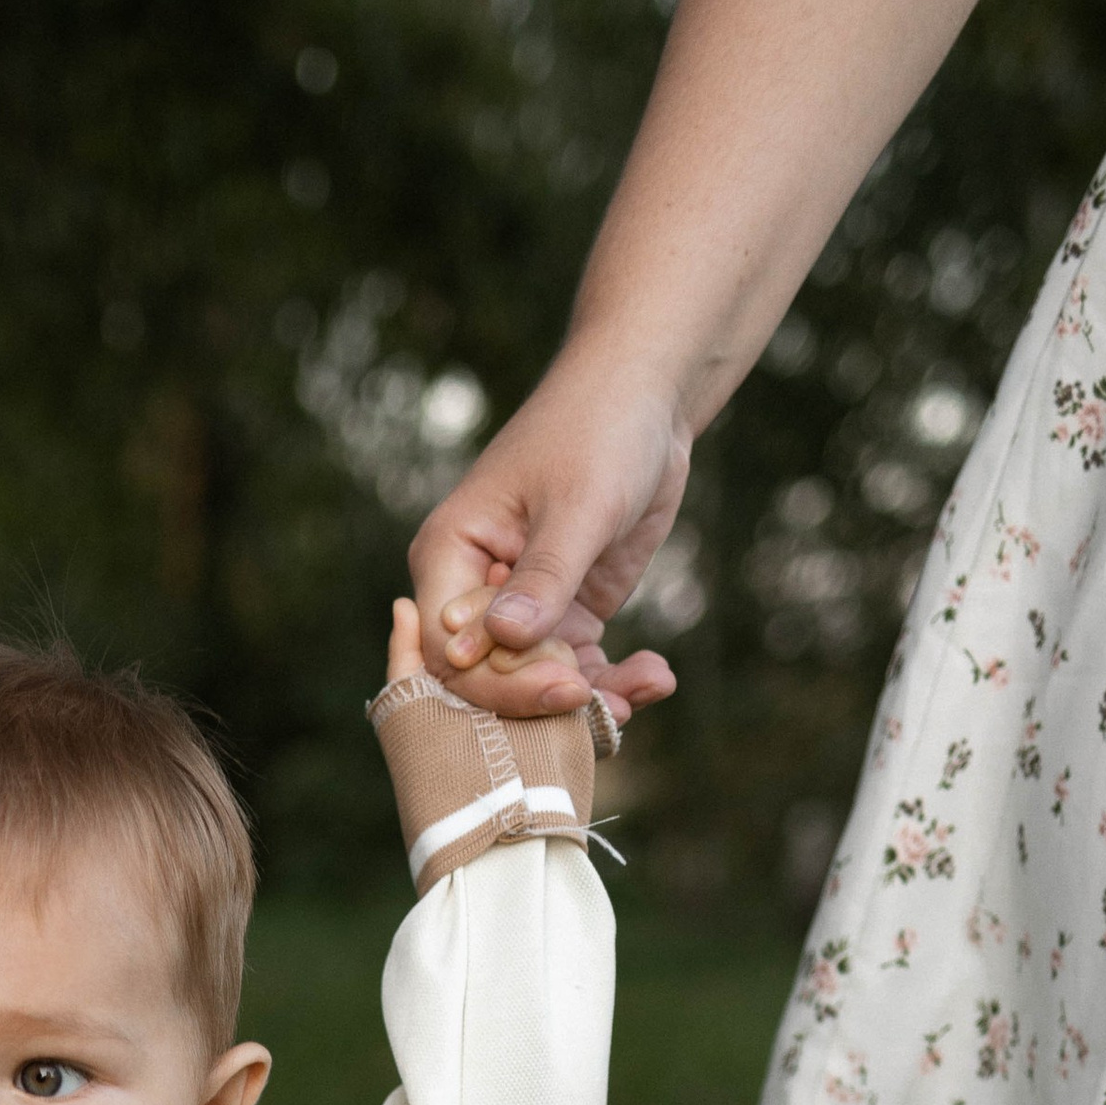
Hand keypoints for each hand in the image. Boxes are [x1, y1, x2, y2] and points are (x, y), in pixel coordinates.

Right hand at [409, 349, 688, 720]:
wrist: (646, 397)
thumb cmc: (598, 428)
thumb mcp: (577, 504)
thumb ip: (544, 576)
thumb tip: (503, 642)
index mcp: (449, 557)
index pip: (451, 650)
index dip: (500, 683)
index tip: (568, 688)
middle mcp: (474, 592)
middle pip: (489, 680)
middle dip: (548, 701)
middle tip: (613, 708)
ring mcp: (521, 609)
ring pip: (538, 684)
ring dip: (591, 701)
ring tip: (643, 693)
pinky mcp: (565, 616)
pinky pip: (578, 670)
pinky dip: (613, 682)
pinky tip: (656, 676)